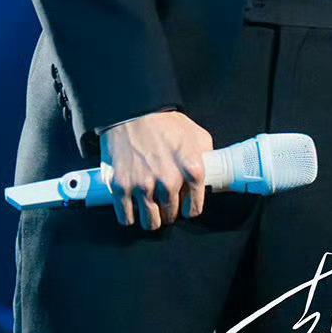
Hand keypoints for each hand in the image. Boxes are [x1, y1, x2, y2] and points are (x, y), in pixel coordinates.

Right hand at [99, 111, 212, 230]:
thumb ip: (206, 157)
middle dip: (169, 211)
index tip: (184, 206)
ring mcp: (144, 185)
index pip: (194, 208)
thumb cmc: (166, 122)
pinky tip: (133, 208)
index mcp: (191, 168)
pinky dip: (130, 216)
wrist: (134, 110)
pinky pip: (127, 217)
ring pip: (150, 222)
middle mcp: (169, 180)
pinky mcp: (122, 186)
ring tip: (150, 208)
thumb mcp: (197, 135)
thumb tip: (210, 174)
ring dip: (151, 218)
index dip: (189, 208)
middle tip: (164, 201)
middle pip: (171, 216)